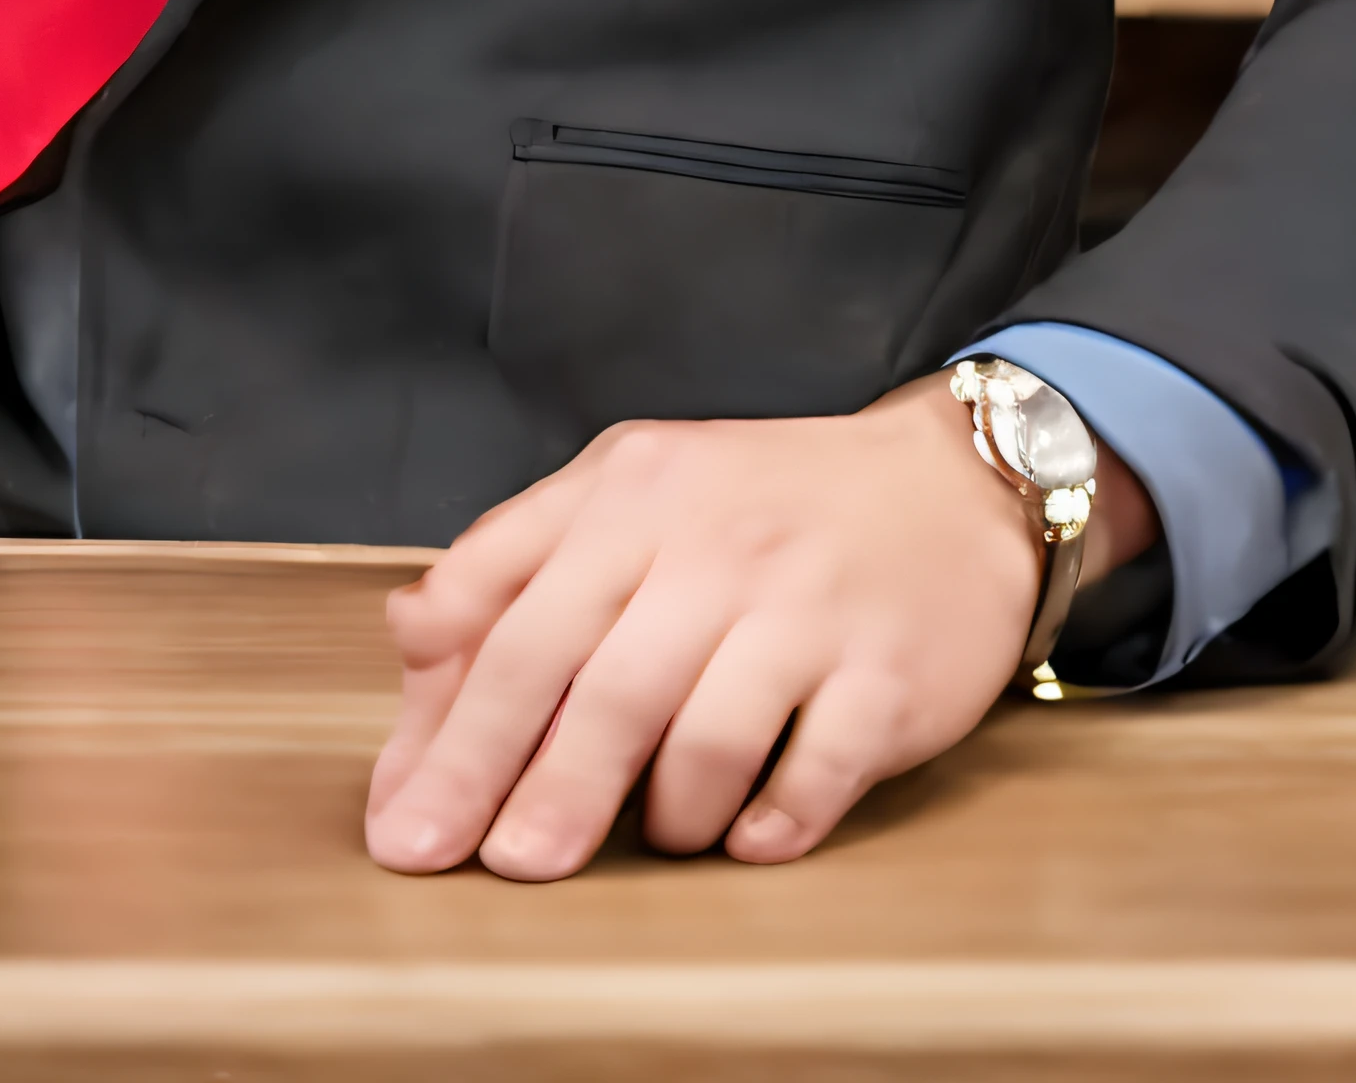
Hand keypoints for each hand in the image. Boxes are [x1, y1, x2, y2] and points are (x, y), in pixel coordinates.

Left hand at [364, 374, 1156, 882]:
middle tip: (487, 868)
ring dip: (658, 815)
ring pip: (702, 737)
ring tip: (646, 841)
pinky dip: (768, 823)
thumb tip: (408, 639)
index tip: (404, 819)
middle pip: (596, 685)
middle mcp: (713, 541)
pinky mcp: (886, 674)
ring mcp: (806, 607)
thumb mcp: (631, 492)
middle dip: (529, 790)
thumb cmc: (766, 506)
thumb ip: (516, 558)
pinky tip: (743, 841)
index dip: (445, 727)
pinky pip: (813, 774)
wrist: (951, 486)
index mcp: (631, 492)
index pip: (509, 611)